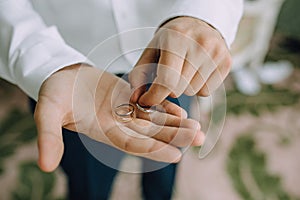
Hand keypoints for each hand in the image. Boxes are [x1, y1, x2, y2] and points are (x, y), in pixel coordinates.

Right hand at [34, 64, 203, 171]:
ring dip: (175, 125)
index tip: (176, 155)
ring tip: (197, 127)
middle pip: (150, 134)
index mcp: (103, 131)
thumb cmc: (54, 92)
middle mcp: (117, 124)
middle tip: (199, 137)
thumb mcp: (48, 112)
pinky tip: (182, 111)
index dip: (153, 149)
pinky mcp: (127, 98)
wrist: (62, 75)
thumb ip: (48, 136)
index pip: (132, 144)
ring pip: (153, 121)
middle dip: (174, 137)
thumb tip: (45, 167)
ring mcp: (124, 111)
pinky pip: (149, 105)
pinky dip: (165, 108)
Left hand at [129, 17, 231, 105]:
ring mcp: (216, 53)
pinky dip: (198, 87)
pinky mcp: (227, 62)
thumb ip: (139, 76)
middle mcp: (200, 44)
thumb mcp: (150, 52)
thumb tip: (136, 100)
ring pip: (193, 92)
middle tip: (168, 75)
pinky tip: (196, 72)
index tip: (146, 101)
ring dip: (184, 88)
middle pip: (179, 89)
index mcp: (176, 38)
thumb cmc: (170, 41)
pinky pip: (206, 92)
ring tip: (184, 70)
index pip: (167, 80)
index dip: (154, 96)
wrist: (198, 24)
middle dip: (168, 89)